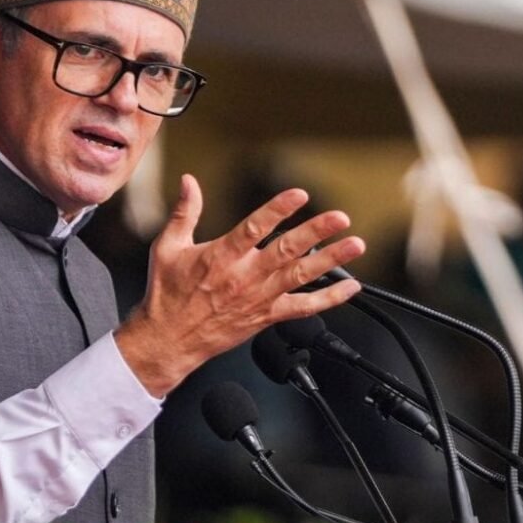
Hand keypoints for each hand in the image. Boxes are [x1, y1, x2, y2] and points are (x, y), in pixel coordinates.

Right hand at [115, 174, 365, 396]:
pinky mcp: (266, 316)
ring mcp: (258, 298)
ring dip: (331, 260)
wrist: (168, 340)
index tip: (300, 195)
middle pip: (286, 251)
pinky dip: (329, 299)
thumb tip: (188, 182)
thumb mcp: (167, 247)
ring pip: (301, 276)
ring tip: (355, 245)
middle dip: (316, 232)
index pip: (254, 228)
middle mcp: (244, 277)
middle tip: (340, 217)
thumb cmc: (167, 294)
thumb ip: (184, 212)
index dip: (278, 210)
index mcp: (220, 257)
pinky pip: (303, 308)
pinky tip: (350, 289)